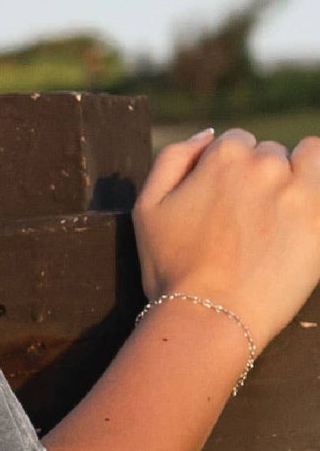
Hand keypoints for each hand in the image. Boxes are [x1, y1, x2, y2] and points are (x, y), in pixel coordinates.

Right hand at [133, 125, 319, 353]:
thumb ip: (174, 157)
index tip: (221, 207)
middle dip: (260, 178)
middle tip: (245, 223)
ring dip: (296, 177)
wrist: (210, 317)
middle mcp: (264, 163)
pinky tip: (299, 219)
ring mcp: (298, 190)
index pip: (236, 143)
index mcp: (223, 155)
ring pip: (308, 159)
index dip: (226, 174)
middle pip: (270, 154)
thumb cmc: (173, 268)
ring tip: (279, 217)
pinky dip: (314, 192)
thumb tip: (208, 133)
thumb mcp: (147, 207)